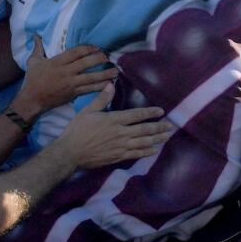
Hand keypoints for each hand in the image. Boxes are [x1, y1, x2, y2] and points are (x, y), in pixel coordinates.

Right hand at [14, 37, 118, 119]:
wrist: (32, 100)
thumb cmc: (32, 80)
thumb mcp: (33, 62)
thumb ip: (37, 48)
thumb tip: (36, 36)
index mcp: (57, 62)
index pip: (76, 52)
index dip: (89, 48)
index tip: (97, 47)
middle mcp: (66, 72)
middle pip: (86, 63)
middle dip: (99, 59)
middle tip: (108, 57)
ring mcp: (71, 83)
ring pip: (91, 77)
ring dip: (105, 74)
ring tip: (116, 71)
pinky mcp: (74, 94)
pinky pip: (90, 90)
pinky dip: (101, 87)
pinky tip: (110, 84)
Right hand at [55, 84, 171, 169]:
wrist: (70, 152)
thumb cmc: (77, 130)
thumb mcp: (87, 111)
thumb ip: (101, 99)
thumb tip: (111, 84)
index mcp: (114, 120)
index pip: (136, 115)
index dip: (150, 113)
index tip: (161, 111)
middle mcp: (120, 133)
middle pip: (144, 129)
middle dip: (159, 127)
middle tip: (170, 126)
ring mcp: (120, 146)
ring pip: (143, 142)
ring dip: (156, 139)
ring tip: (166, 136)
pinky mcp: (117, 157)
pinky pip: (136, 154)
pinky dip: (146, 152)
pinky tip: (154, 150)